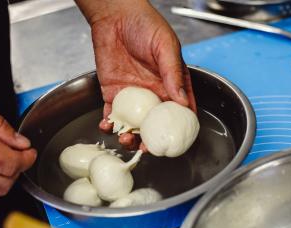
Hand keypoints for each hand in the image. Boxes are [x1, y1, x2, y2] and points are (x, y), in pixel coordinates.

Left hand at [76, 0, 195, 148]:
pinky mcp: (113, 94)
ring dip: (131, 136)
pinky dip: (109, 125)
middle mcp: (154, 94)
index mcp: (172, 84)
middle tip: (147, 149)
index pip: (181, 112)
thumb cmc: (146, 25)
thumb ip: (174, 73)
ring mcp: (133, 97)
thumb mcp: (165, 47)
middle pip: (156, 125)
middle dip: (153, 139)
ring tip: (126, 138)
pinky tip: (107, 127)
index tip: (176, 142)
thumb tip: (183, 101)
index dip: (180, 129)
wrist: (115, 15)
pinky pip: (112, 115)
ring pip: (135, 125)